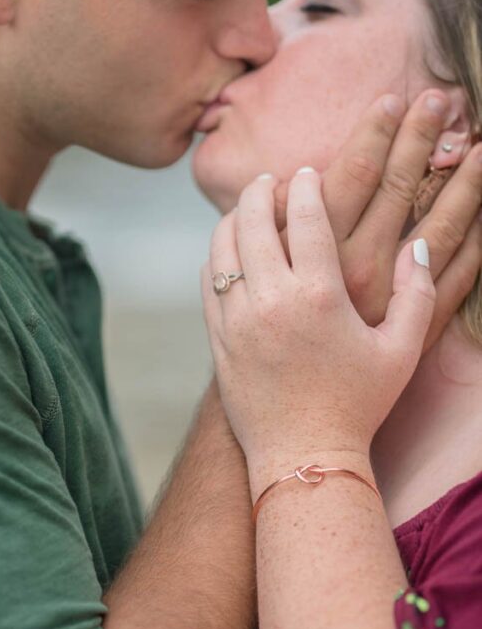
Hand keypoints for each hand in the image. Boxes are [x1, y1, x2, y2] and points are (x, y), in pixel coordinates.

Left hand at [203, 169, 435, 469]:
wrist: (303, 457)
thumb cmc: (358, 404)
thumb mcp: (401, 351)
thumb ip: (416, 293)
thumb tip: (419, 244)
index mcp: (319, 296)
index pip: (305, 217)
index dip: (305, 186)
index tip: (308, 172)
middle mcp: (271, 300)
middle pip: (251, 220)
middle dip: (259, 190)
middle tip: (269, 180)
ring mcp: (237, 319)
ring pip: (221, 247)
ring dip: (232, 219)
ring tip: (247, 210)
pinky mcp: (217, 338)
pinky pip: (208, 280)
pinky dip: (217, 256)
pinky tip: (232, 252)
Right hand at [275, 90, 481, 347]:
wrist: (290, 415)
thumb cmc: (265, 340)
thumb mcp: (259, 277)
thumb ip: (277, 230)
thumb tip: (299, 182)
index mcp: (318, 250)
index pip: (354, 174)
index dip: (374, 133)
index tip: (391, 97)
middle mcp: (358, 266)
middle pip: (397, 188)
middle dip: (418, 139)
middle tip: (438, 97)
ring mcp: (392, 297)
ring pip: (440, 227)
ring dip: (463, 183)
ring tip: (481, 144)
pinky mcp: (415, 326)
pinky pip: (457, 279)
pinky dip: (475, 240)